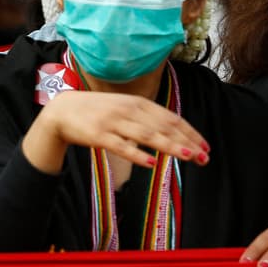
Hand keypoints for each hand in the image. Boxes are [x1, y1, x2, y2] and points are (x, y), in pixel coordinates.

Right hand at [24, 90, 208, 173]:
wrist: (61, 111)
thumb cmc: (97, 111)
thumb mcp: (124, 108)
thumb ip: (146, 118)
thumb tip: (173, 131)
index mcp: (137, 103)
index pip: (170, 118)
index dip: (190, 132)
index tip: (206, 146)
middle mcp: (128, 110)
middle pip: (163, 127)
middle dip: (186, 142)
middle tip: (205, 157)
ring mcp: (113, 122)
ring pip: (147, 135)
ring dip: (169, 146)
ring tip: (188, 156)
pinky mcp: (99, 136)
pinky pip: (121, 146)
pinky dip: (137, 155)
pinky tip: (151, 164)